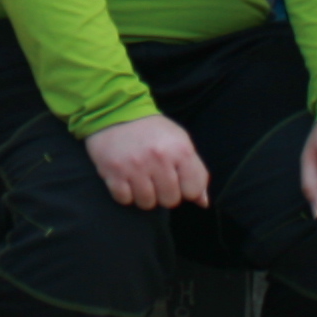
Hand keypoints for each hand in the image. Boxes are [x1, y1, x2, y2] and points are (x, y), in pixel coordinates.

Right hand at [84, 112, 212, 210]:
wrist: (118, 113)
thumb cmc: (153, 132)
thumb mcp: (180, 143)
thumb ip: (195, 172)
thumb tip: (203, 202)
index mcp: (180, 149)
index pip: (193, 190)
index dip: (186, 189)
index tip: (177, 180)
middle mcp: (159, 157)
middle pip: (170, 200)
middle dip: (164, 193)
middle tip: (156, 178)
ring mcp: (135, 166)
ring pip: (147, 203)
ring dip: (144, 195)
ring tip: (141, 179)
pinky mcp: (114, 171)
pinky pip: (125, 199)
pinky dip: (125, 194)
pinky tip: (127, 179)